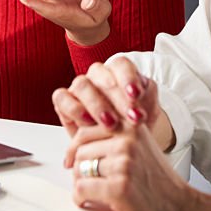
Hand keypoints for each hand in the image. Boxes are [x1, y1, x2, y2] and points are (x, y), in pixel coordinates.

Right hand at [53, 57, 170, 166]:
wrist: (118, 146)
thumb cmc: (133, 124)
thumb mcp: (147, 110)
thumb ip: (148, 97)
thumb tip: (144, 89)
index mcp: (117, 71)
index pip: (121, 64)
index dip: (128, 78)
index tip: (136, 95)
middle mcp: (97, 76)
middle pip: (100, 73)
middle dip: (116, 97)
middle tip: (130, 117)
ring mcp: (79, 87)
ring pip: (81, 84)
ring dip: (97, 104)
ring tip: (111, 124)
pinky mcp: (63, 101)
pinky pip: (61, 97)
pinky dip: (74, 109)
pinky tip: (88, 123)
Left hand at [70, 122, 195, 210]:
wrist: (177, 203)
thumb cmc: (156, 177)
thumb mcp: (138, 144)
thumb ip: (114, 135)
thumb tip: (77, 141)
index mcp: (130, 126)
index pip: (85, 131)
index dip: (74, 148)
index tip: (72, 159)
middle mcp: (128, 140)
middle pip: (80, 151)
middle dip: (79, 168)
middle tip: (86, 180)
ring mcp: (124, 162)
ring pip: (79, 170)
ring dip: (80, 183)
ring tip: (91, 190)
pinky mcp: (119, 186)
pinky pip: (82, 189)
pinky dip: (80, 198)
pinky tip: (87, 200)